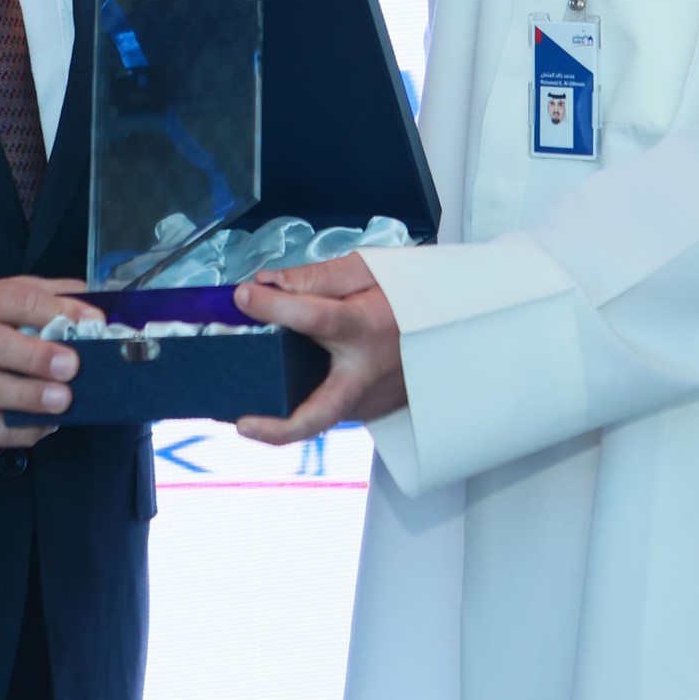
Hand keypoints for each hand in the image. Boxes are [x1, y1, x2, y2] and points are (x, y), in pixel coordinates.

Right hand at [0, 276, 102, 447]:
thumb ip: (46, 294)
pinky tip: (47, 424)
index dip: (56, 310)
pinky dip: (21, 432)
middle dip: (35, 358)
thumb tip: (92, 308)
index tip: (91, 321)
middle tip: (71, 366)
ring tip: (63, 400)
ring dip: (29, 399)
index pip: (17, 299)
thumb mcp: (3, 292)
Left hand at [232, 253, 406, 444]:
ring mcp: (369, 398)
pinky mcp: (370, 409)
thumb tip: (268, 282)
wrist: (455, 325)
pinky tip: (292, 380)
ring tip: (254, 404)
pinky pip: (332, 404)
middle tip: (243, 424)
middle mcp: (366, 372)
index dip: (273, 305)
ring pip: (322, 413)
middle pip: (320, 413)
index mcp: (366, 328)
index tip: (244, 295)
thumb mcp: (369, 270)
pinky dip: (308, 395)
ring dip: (286, 413)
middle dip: (280, 429)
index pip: (313, 318)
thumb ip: (316, 277)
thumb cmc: (411, 296)